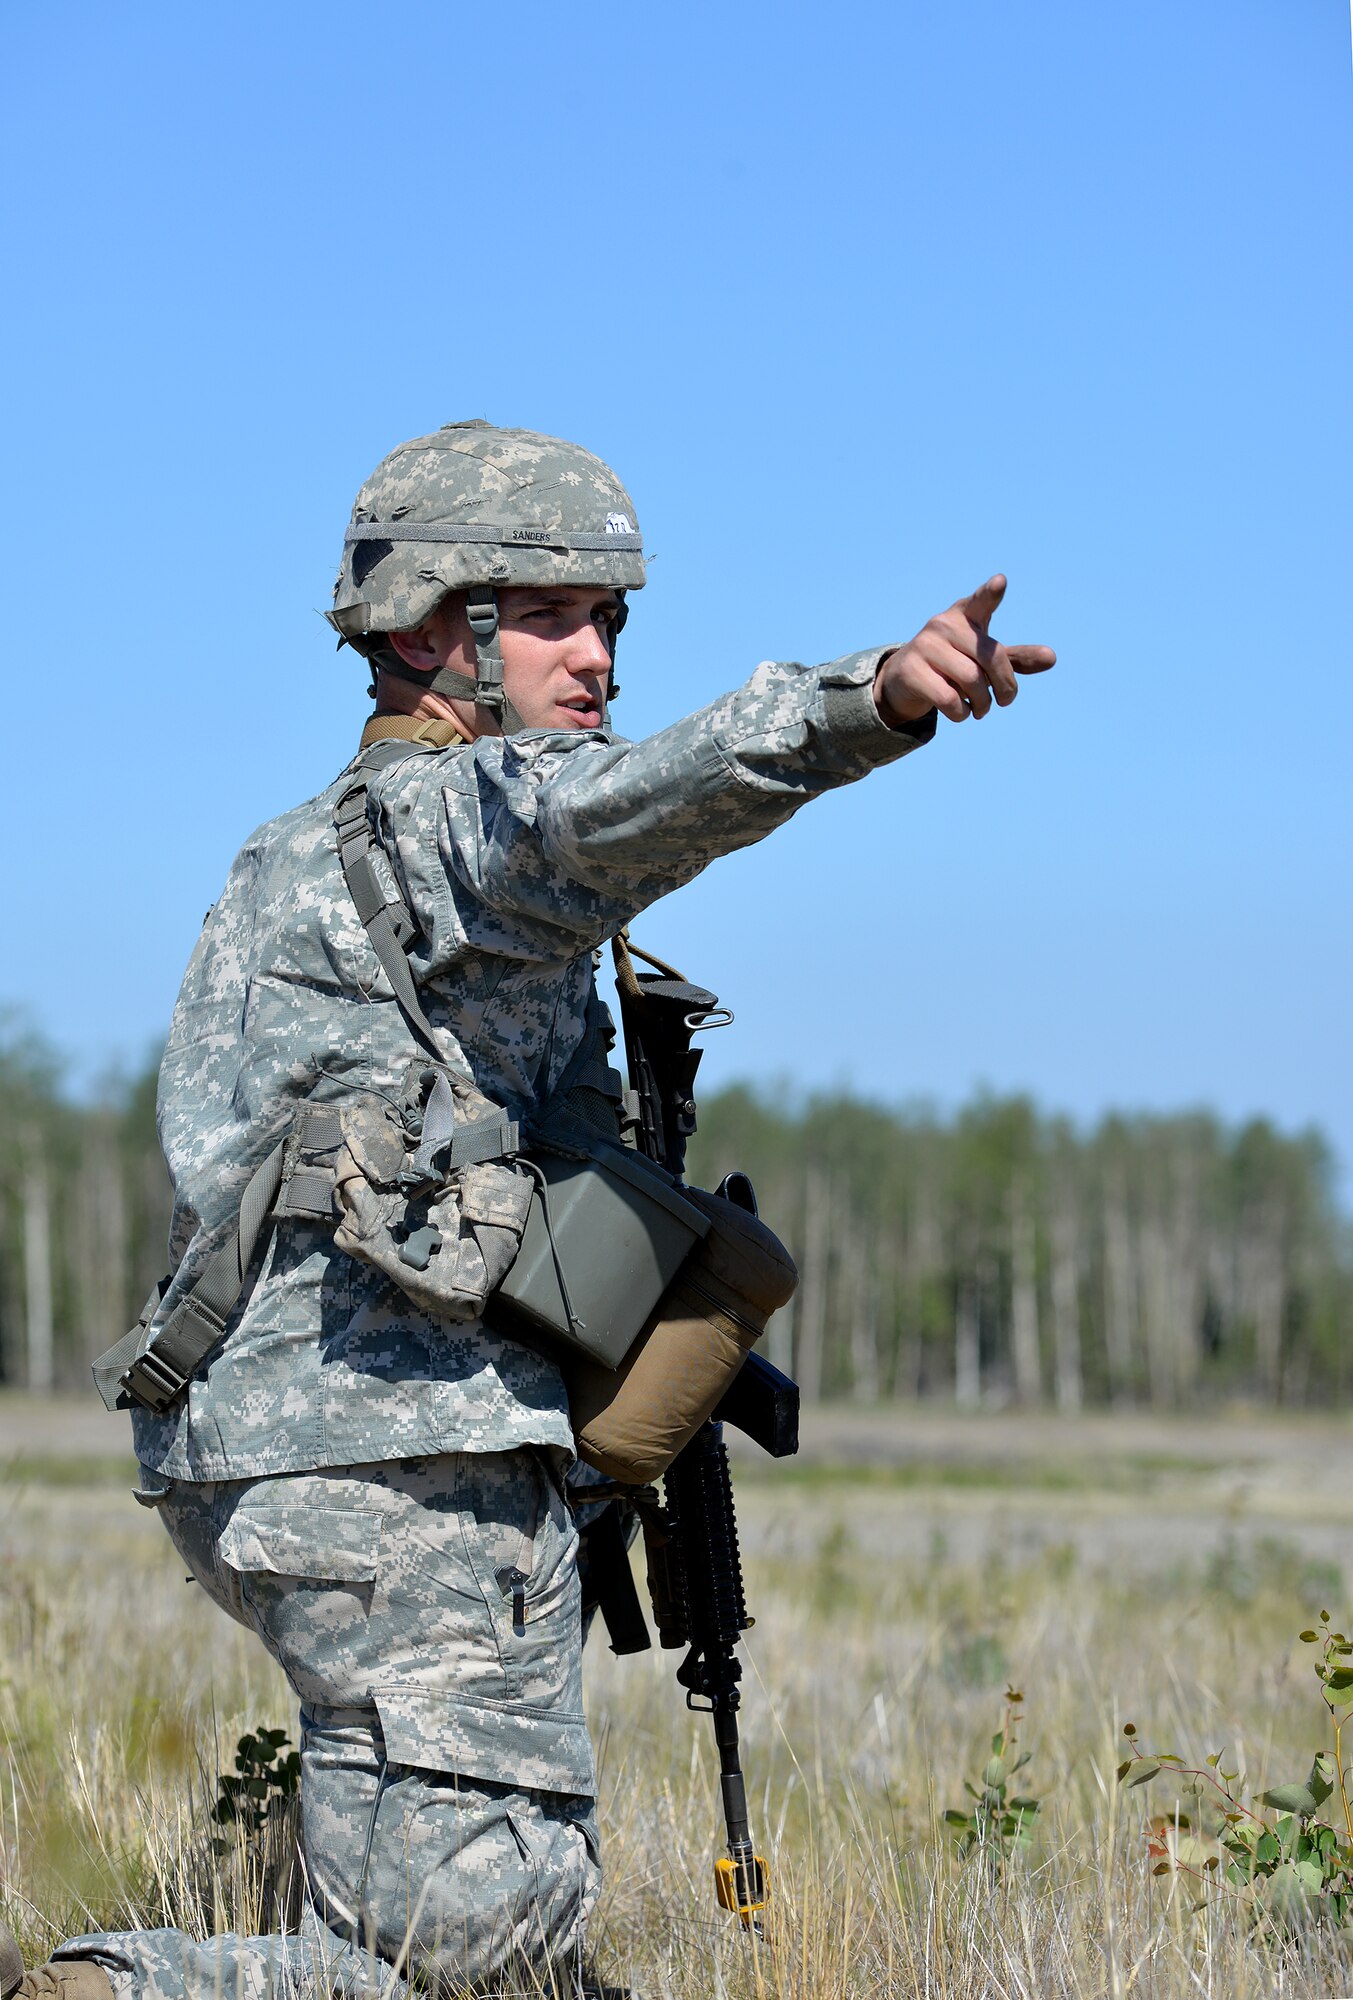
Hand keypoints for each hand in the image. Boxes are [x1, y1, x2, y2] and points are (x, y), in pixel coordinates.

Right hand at [874, 575, 1055, 726]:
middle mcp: (944, 624)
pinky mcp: (912, 671)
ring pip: (972, 681)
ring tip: (981, 710)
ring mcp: (925, 646)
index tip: (1000, 582)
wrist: (905, 679)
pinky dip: (962, 714)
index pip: (981, 601)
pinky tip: (961, 713)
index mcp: (965, 614)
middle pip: (991, 658)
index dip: (991, 593)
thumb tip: (1051, 658)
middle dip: (1005, 687)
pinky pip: (949, 699)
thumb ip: (1015, 659)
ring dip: (983, 704)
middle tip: (1005, 701)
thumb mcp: (984, 659)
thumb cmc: (954, 664)